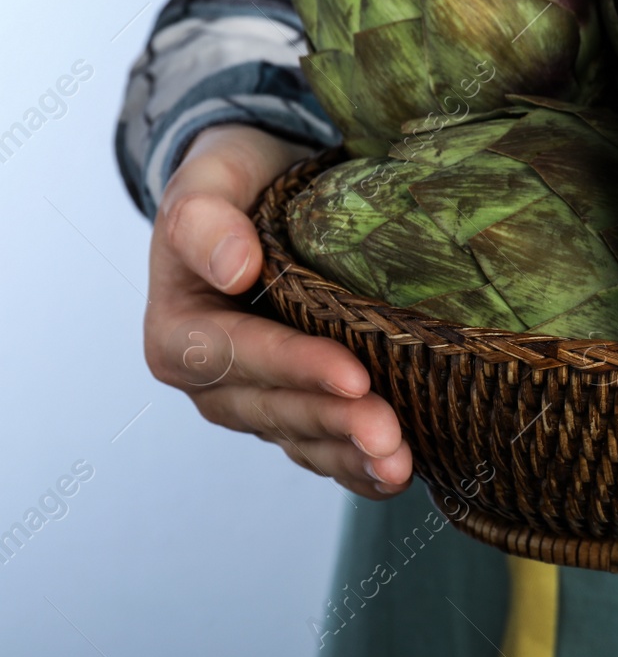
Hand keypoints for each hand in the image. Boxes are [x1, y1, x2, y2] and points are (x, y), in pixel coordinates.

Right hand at [144, 124, 412, 498]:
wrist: (261, 194)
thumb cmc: (234, 183)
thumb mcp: (209, 181)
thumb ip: (205, 219)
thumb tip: (235, 266)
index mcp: (179, 334)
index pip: (241, 356)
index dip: (297, 368)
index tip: (354, 376)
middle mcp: (213, 383)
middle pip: (277, 410)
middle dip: (335, 424)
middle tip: (390, 436)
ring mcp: (256, 403)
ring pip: (304, 439)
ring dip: (351, 457)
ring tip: (400, 466)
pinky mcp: (296, 411)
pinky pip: (323, 448)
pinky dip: (357, 466)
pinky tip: (397, 475)